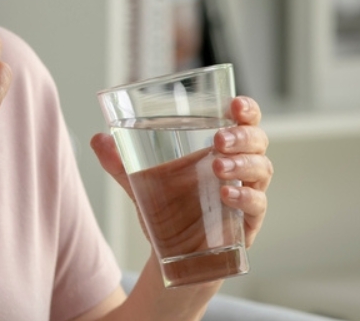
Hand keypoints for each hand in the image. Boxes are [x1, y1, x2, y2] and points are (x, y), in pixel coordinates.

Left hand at [90, 96, 271, 248]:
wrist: (169, 255)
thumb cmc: (166, 208)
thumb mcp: (139, 180)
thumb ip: (118, 160)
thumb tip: (98, 138)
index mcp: (220, 148)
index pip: (244, 121)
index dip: (246, 109)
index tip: (234, 104)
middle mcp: (240, 167)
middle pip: (257, 142)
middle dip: (242, 136)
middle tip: (218, 139)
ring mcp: (246, 194)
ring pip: (261, 170)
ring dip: (242, 165)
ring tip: (217, 166)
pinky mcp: (247, 224)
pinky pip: (257, 206)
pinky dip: (245, 197)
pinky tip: (226, 195)